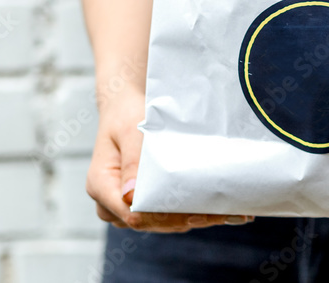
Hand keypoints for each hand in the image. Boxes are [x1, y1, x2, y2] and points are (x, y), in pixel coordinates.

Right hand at [85, 89, 254, 231]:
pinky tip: (218, 210)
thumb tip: (130, 197)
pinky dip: (190, 212)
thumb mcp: (130, 131)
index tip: (196, 212)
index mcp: (101, 185)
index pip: (134, 214)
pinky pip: (165, 215)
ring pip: (160, 222)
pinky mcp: (141, 203)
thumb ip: (132, 161)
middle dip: (187, 218)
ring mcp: (125, 205)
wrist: (125, 106)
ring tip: (227, 212)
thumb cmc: (127, 114)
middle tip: (223, 212)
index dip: (166, 217)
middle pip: (150, 222)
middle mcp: (110, 202)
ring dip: (193, 218)